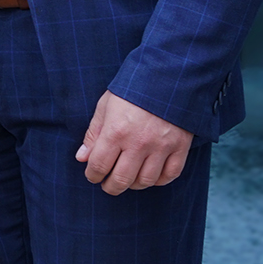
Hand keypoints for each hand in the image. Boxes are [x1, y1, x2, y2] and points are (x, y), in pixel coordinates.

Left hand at [78, 91, 192, 194]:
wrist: (168, 77)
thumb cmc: (132, 90)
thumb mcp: (105, 105)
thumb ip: (93, 133)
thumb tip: (82, 158)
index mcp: (116, 131)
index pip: (99, 165)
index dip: (92, 175)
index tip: (92, 176)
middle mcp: (139, 143)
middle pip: (121, 179)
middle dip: (110, 187)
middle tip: (107, 184)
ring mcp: (162, 147)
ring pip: (145, 181)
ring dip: (133, 185)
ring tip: (127, 179)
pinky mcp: (180, 147)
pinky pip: (170, 175)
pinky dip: (158, 181)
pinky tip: (150, 176)